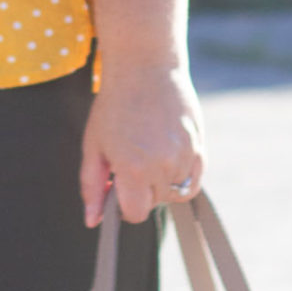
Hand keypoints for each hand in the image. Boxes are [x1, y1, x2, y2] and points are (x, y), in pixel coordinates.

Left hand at [79, 61, 205, 227]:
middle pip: (154, 203)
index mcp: (133, 168)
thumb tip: (92, 222)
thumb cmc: (113, 107)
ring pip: (175, 192)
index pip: (135, 214)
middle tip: (131, 159)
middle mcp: (162, 165)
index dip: (123, 204)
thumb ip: (92, 187)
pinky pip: (193, 180)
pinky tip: (167, 154)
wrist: (144, 68)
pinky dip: (182, 176)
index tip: (118, 186)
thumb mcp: (93, 146)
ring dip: (161, 181)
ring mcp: (184, 156)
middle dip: (141, 190)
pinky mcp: (199, 146)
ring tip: (148, 150)